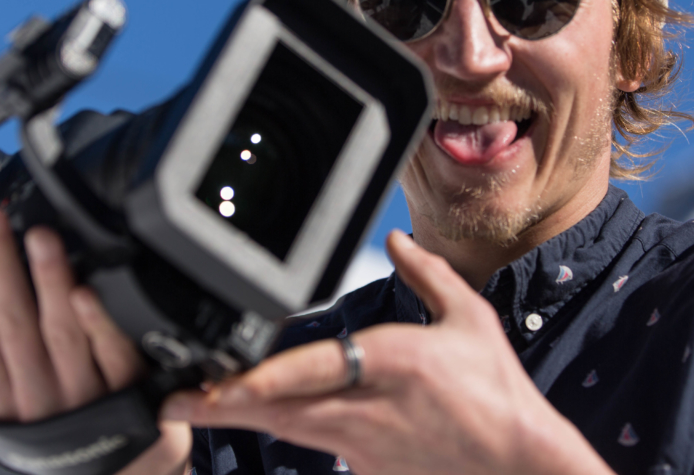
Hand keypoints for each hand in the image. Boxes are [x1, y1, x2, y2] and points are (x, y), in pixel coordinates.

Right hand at [0, 205, 190, 474]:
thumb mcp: (5, 407)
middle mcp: (38, 395)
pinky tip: (85, 291)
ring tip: (39, 237)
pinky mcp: (131, 395)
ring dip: (48, 281)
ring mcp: (84, 396)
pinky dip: (98, 324)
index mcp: (3, 394)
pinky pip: (113, 355)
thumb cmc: (58, 432)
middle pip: (12, 322)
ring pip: (60, 332)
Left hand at [162, 229, 613, 474]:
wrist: (520, 464)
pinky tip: (255, 423)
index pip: (314, 369)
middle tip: (173, 399)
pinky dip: (282, 433)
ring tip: (191, 410)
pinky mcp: (370, 468)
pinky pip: (315, 447)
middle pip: (282, 408)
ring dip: (239, 420)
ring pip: (289, 431)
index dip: (261, 377)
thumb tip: (397, 240)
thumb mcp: (469, 318)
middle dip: (224, 405)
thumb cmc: (497, 390)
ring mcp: (366, 445)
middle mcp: (370, 407)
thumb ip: (427, 274)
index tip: (220, 375)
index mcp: (393, 362)